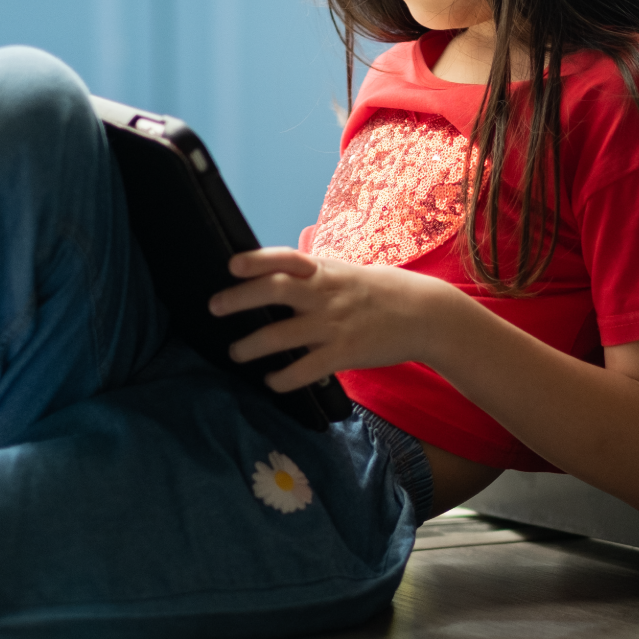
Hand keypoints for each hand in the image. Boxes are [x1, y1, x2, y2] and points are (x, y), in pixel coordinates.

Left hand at [209, 248, 466, 391]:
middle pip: (275, 290)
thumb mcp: (344, 274)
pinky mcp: (344, 353)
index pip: (287, 258)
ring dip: (252, 345)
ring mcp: (334, 324)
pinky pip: (305, 369)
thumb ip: (311, 276)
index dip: (258, 259)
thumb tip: (270, 279)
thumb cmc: (377, 292)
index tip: (232, 265)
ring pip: (281, 334)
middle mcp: (325, 294)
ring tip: (235, 351)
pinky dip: (283, 377)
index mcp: (325, 270)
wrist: (423, 314)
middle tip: (215, 306)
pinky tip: (271, 380)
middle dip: (239, 298)